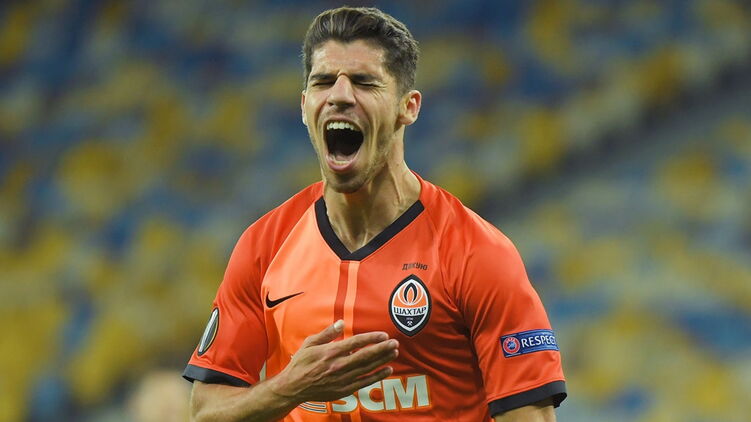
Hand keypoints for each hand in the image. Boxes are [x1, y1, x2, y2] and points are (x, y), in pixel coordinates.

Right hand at [267, 320, 398, 402]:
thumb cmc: (301, 363)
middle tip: (395, 343)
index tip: (383, 335)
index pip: (356, 343)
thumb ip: (328, 333)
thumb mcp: (310, 343)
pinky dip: (377, 376)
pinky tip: (387, 369)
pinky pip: (364, 382)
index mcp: (330, 352)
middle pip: (365, 356)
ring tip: (394, 353)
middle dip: (382, 349)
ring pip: (367, 368)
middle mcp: (338, 365)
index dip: (371, 338)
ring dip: (383, 360)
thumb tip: (341, 322)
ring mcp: (342, 379)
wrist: (293, 387)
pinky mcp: (344, 389)